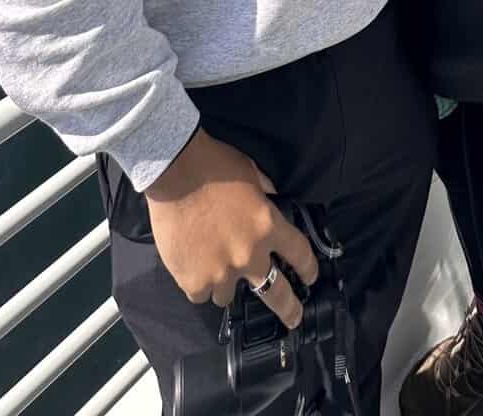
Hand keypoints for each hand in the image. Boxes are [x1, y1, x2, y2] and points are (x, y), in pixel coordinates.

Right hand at [145, 128, 318, 328]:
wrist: (173, 171)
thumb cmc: (213, 164)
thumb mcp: (252, 173)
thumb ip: (265, 193)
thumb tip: (271, 200)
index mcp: (268, 225)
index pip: (299, 254)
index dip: (308, 269)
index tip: (310, 278)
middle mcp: (250, 255)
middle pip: (277, 293)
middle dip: (289, 309)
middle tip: (294, 317)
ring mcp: (221, 273)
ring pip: (228, 296)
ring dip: (225, 284)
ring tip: (215, 269)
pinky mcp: (193, 281)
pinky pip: (200, 294)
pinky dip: (198, 284)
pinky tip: (192, 266)